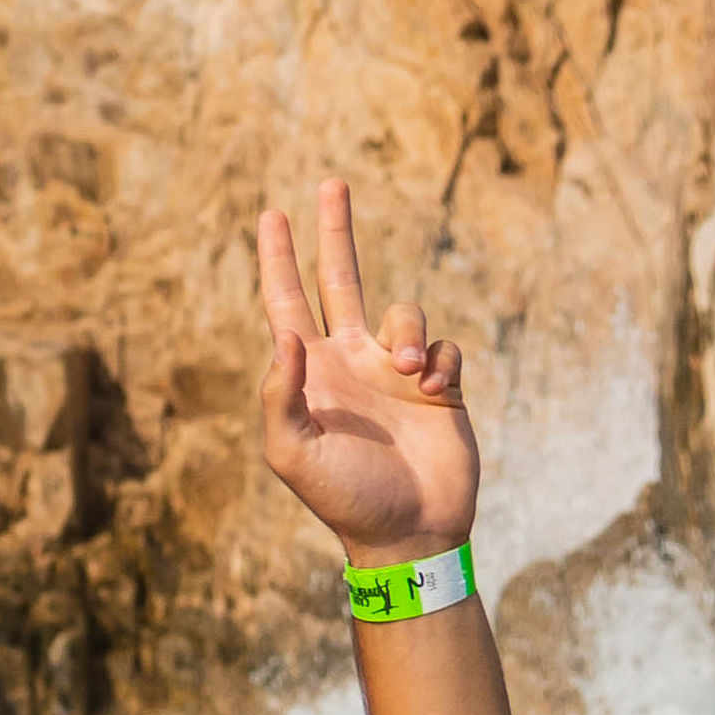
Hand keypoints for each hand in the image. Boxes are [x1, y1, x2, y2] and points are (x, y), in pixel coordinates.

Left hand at [248, 179, 479, 560]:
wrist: (408, 532)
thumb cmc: (343, 497)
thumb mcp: (291, 452)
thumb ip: (281, 393)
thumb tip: (286, 334)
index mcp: (309, 372)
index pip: (286, 303)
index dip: (277, 259)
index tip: (269, 214)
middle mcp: (350, 361)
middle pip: (339, 279)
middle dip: (334, 233)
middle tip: (329, 183)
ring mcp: (395, 372)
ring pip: (405, 313)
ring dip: (410, 333)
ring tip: (410, 372)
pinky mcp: (440, 387)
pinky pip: (445, 347)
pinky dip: (440, 361)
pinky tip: (433, 391)